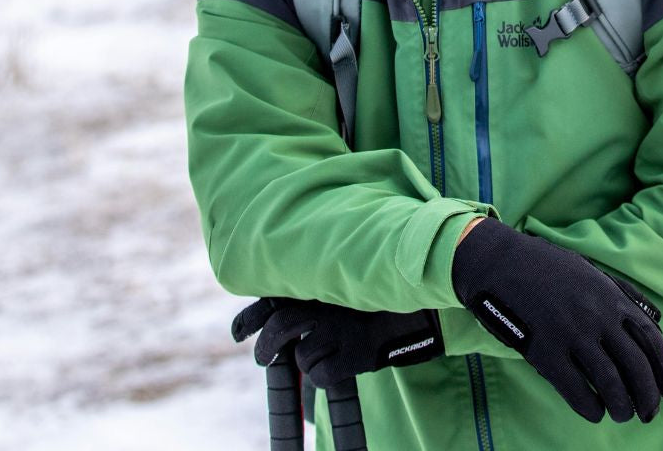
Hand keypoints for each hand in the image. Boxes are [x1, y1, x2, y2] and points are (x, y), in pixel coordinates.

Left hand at [231, 297, 443, 388]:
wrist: (425, 309)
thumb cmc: (381, 300)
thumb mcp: (345, 288)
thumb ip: (318, 295)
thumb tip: (284, 319)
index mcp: (321, 284)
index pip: (273, 298)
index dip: (248, 319)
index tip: (237, 335)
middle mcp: (328, 302)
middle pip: (280, 326)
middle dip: (266, 346)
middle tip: (263, 359)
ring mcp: (343, 327)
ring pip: (302, 355)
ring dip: (307, 362)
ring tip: (323, 358)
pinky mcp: (357, 352)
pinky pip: (323, 376)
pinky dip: (324, 377)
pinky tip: (340, 368)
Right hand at [451, 217, 662, 422]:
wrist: (499, 262)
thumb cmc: (546, 268)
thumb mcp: (591, 271)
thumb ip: (625, 295)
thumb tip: (657, 323)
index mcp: (611, 298)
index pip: (652, 341)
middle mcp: (597, 316)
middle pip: (636, 366)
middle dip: (648, 396)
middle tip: (648, 413)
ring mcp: (570, 334)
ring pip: (610, 382)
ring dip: (622, 407)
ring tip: (623, 416)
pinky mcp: (544, 350)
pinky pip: (575, 389)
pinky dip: (591, 408)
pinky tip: (594, 412)